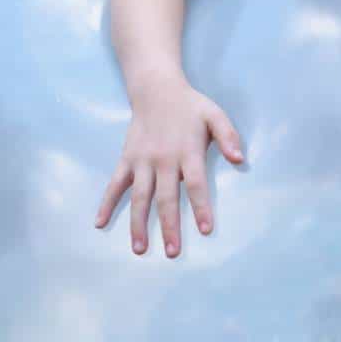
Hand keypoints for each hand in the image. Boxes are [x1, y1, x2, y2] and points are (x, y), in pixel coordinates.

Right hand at [94, 70, 244, 257]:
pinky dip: (106, 203)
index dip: (201, 207)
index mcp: (187, 151)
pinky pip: (115, 184)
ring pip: (139, 197)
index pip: (195, 184)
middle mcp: (163, 159)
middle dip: (169, 226)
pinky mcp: (127, 159)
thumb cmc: (190, 106)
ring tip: (140, 249)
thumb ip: (228, 137)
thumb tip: (240, 159)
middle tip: (173, 252)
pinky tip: (100, 223)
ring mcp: (142, 161)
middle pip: (166, 198)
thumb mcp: (215, 115)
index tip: (205, 230)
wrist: (156, 89)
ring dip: (138, 224)